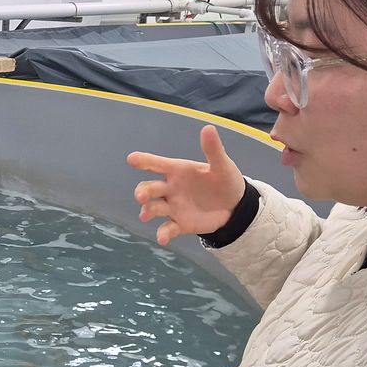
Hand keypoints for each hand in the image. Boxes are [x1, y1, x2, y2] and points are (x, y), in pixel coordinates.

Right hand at [127, 125, 245, 246]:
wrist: (235, 206)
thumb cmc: (225, 180)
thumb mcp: (222, 165)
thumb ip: (213, 149)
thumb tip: (208, 128)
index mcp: (177, 171)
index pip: (156, 164)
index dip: (144, 161)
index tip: (132, 159)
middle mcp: (170, 189)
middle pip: (149, 188)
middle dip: (142, 192)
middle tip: (142, 197)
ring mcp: (173, 207)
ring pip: (153, 208)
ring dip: (147, 211)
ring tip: (146, 215)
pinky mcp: (179, 224)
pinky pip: (167, 229)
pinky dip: (163, 234)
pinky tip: (163, 239)